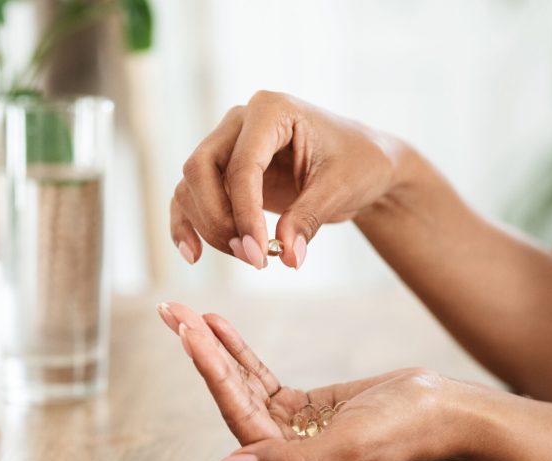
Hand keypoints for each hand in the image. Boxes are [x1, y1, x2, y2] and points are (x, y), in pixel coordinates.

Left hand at [157, 301, 464, 460]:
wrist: (439, 409)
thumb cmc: (402, 429)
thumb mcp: (348, 444)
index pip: (238, 415)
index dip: (210, 371)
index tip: (186, 332)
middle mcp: (282, 456)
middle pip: (230, 397)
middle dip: (201, 353)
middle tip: (173, 313)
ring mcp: (289, 431)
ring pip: (241, 384)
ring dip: (214, 348)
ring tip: (188, 312)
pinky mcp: (300, 408)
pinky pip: (260, 377)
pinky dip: (239, 351)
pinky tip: (219, 327)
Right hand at [171, 91, 409, 268]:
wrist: (364, 164)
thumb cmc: (358, 163)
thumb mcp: (340, 189)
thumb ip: (309, 219)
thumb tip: (288, 258)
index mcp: (272, 110)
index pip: (242, 164)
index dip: (245, 213)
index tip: (259, 253)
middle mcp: (240, 122)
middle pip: (200, 169)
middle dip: (219, 220)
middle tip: (252, 257)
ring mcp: (227, 145)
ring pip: (192, 186)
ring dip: (210, 228)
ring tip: (249, 258)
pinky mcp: (223, 173)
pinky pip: (191, 196)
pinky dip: (188, 225)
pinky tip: (193, 255)